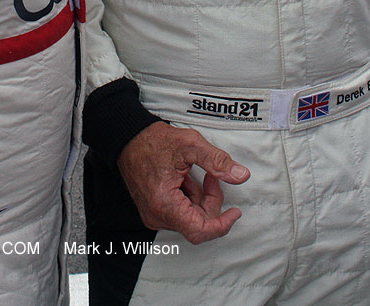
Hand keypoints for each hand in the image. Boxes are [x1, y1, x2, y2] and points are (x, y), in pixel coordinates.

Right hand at [117, 122, 250, 244]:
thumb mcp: (190, 145)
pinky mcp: (155, 210)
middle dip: (212, 202)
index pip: (199, 231)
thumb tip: (241, 175)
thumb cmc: (154, 141)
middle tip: (213, 176)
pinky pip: (181, 213)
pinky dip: (190, 198)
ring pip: (190, 219)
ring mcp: (154, 215)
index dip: (222, 224)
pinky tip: (188, 179)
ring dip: (201, 199)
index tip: (234, 211)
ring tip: (200, 174)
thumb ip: (217, 161)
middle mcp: (157, 216)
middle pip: (197, 224)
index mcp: (165, 204)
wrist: (128, 138)